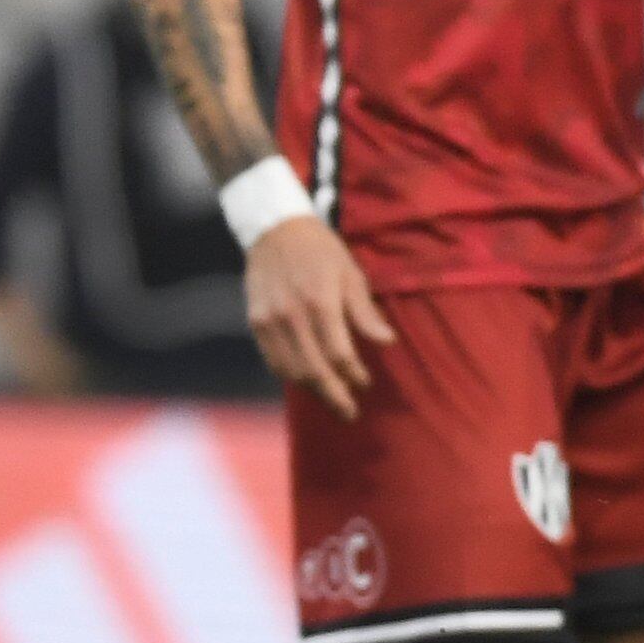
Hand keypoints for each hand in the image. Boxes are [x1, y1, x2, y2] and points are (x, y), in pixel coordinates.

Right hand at [247, 215, 393, 416]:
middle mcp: (292, 316)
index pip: (339, 354)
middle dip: (334, 395)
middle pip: (314, 370)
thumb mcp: (351, 274)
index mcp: (320, 302)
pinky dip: (289, 375)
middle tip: (349, 413)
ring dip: (312, 390)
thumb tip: (387, 343)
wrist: (275, 230)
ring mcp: (269, 321)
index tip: (366, 383)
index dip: (354, 374)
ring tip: (330, 399)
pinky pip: (272, 360)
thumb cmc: (321, 251)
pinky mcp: (255, 322)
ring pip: (291, 370)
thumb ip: (365, 312)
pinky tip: (304, 380)